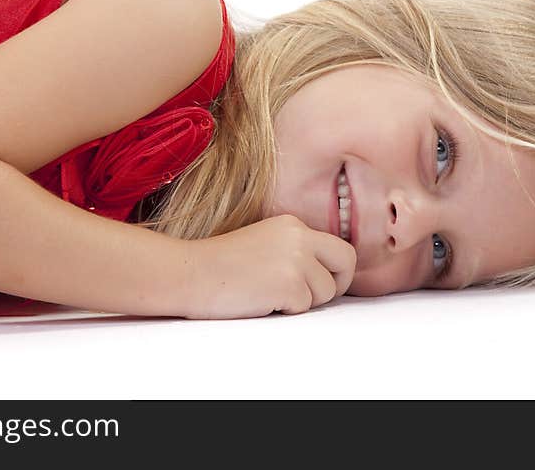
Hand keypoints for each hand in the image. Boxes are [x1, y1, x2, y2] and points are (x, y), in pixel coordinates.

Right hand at [181, 214, 356, 318]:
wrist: (188, 273)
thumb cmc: (219, 266)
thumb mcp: (264, 244)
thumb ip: (294, 251)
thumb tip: (327, 275)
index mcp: (292, 225)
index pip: (339, 247)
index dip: (335, 270)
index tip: (321, 282)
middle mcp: (299, 236)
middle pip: (345, 263)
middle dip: (334, 284)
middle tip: (309, 296)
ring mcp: (296, 259)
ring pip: (326, 292)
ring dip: (302, 302)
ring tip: (268, 294)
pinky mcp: (288, 284)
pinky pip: (304, 307)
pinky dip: (285, 310)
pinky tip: (260, 300)